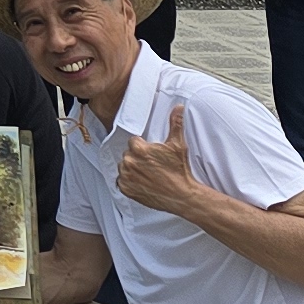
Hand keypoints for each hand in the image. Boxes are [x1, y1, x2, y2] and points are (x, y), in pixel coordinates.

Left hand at [111, 99, 200, 216]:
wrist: (182, 196)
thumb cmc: (180, 171)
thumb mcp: (178, 145)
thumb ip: (175, 123)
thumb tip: (178, 107)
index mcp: (138, 148)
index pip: (133, 141)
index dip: (143, 147)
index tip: (151, 153)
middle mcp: (129, 161)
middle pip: (128, 154)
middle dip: (137, 157)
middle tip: (151, 164)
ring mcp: (126, 176)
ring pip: (124, 166)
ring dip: (132, 168)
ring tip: (147, 173)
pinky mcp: (125, 189)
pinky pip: (121, 181)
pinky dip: (129, 181)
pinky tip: (141, 182)